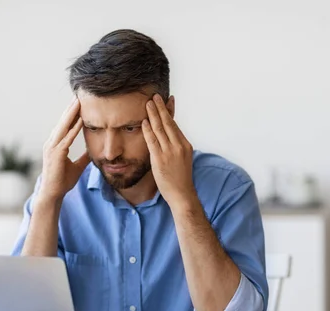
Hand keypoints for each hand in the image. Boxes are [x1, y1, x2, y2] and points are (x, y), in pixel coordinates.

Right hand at [39, 97, 89, 200]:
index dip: (72, 115)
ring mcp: (52, 148)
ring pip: (63, 127)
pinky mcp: (56, 154)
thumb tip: (92, 151)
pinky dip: (74, 129)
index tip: (79, 103)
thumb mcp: (77, 167)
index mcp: (56, 145)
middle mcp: (52, 143)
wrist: (53, 194)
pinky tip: (81, 120)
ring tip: (79, 101)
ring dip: (71, 114)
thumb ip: (83, 157)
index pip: (65, 126)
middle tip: (79, 95)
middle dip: (71, 109)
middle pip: (63, 122)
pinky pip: (67, 139)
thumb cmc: (62, 181)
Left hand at [142, 94, 196, 209]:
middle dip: (160, 108)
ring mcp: (170, 152)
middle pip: (168, 123)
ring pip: (160, 128)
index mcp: (185, 145)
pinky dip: (148, 130)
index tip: (166, 101)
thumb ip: (176, 148)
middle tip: (155, 96)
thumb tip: (169, 139)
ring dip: (153, 114)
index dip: (169, 112)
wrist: (182, 194)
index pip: (175, 125)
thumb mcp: (182, 160)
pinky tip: (144, 121)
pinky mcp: (160, 159)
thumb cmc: (180, 179)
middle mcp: (179, 146)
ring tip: (148, 103)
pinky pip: (152, 141)